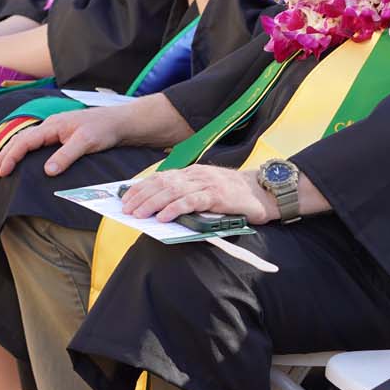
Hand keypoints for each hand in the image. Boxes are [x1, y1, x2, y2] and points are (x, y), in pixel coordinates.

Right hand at [0, 103, 136, 178]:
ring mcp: (55, 130)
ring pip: (27, 140)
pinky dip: (25, 152)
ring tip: (3, 168)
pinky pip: (37, 143)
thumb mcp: (86, 143)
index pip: (25, 141)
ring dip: (13, 153)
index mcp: (53, 125)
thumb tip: (47, 171)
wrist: (119, 122)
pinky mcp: (61, 136)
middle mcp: (50, 126)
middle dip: (5, 155)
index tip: (2, 171)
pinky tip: (23, 161)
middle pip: (20, 139)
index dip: (11, 156)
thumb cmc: (104, 129)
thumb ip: (66, 155)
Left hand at [118, 163, 274, 224]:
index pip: (161, 177)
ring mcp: (207, 184)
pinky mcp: (216, 195)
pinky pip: (191, 201)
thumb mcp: (207, 190)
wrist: (264, 193)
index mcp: (193, 172)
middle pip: (162, 183)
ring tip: (138, 214)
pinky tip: (162, 217)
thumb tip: (160, 208)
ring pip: (172, 191)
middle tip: (126, 209)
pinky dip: (174, 209)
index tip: (126, 198)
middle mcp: (197, 175)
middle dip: (141, 196)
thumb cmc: (235, 196)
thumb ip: (188, 195)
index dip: (141, 187)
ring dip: (152, 203)